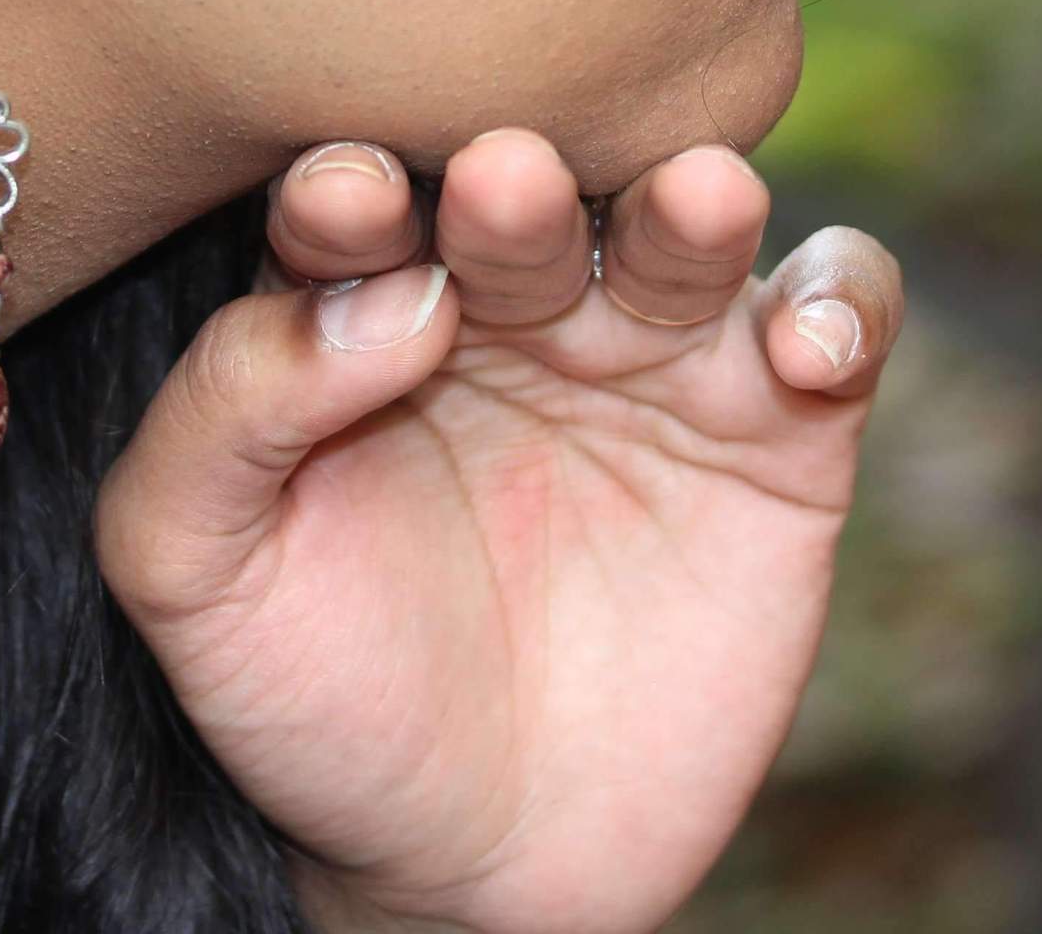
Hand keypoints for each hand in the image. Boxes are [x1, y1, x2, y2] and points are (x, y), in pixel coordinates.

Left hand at [95, 128, 903, 933]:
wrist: (472, 862)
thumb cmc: (312, 694)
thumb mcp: (193, 565)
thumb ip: (228, 410)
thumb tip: (388, 295)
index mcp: (369, 302)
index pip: (358, 210)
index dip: (350, 194)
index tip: (338, 197)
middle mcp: (518, 300)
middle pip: (532, 198)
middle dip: (518, 185)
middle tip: (502, 179)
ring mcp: (655, 357)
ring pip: (693, 231)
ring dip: (699, 204)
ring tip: (699, 199)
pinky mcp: (783, 430)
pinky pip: (840, 323)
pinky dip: (848, 304)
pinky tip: (809, 346)